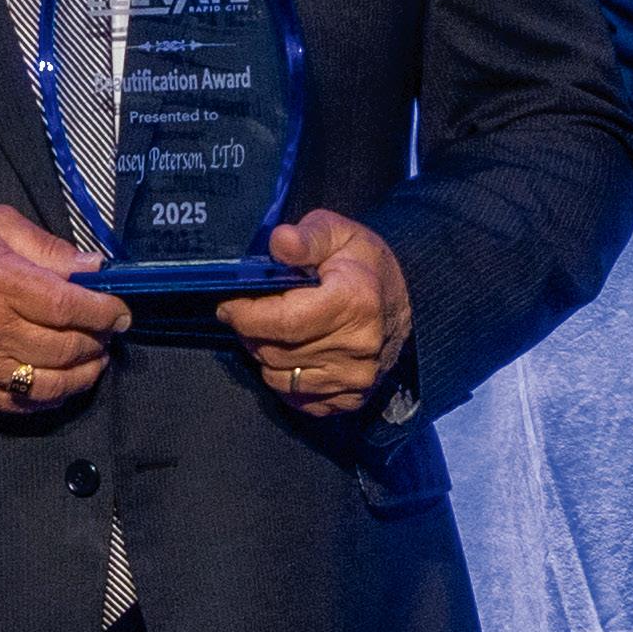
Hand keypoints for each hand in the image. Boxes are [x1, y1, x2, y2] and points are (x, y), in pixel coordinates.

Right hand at [0, 205, 129, 412]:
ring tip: (94, 358)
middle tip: (108, 330)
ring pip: (50, 383)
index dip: (104, 312)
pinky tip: (65, 381)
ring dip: (83, 373)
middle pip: (65, 348)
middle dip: (98, 340)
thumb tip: (94, 270)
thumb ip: (47, 248)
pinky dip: (52, 397)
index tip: (121, 310)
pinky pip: (22, 404)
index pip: (68, 308)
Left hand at [217, 210, 412, 417]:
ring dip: (265, 357)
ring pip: (280, 379)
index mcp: (354, 303)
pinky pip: (298, 399)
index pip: (282, 322)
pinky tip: (293, 355)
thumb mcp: (338, 232)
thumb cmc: (364, 263)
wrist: (404, 302)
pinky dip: (286, 379)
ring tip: (273, 332)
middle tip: (250, 313)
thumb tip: (279, 242)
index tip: (228, 305)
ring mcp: (357, 378)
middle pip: (275, 352)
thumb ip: (307, 236)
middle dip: (251, 332)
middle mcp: (358, 347)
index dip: (245, 316)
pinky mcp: (353, 399)